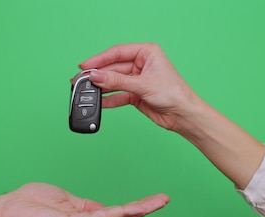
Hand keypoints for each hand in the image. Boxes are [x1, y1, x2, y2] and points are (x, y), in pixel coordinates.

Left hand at [0, 182, 168, 216]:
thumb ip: (83, 204)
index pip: (114, 216)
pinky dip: (121, 213)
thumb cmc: (28, 205)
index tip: (152, 200)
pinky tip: (135, 208)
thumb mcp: (63, 199)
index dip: (134, 208)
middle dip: (144, 210)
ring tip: (157, 202)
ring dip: (139, 211)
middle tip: (164, 200)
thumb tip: (99, 207)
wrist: (6, 212)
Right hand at [80, 43, 264, 188]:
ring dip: (101, 88)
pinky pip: (118, 95)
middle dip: (98, 76)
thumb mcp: (142, 85)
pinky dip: (108, 99)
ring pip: (114, 82)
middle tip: (81, 81)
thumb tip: (96, 76)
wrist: (184, 115)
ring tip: (86, 92)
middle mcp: (141, 64)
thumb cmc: (174, 93)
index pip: (117, 52)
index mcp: (147, 52)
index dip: (99, 59)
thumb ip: (117, 81)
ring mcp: (138, 80)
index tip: (85, 66)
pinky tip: (99, 102)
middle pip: (113, 68)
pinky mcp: (136, 94)